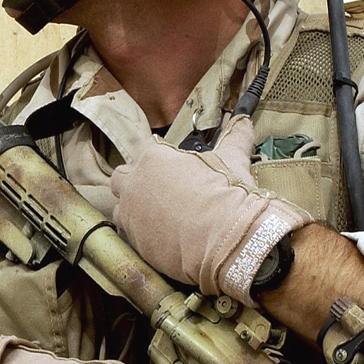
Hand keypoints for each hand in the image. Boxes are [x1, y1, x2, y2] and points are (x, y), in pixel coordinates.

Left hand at [110, 116, 311, 304]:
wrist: (228, 240)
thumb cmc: (228, 195)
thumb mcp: (233, 159)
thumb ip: (234, 136)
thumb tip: (242, 120)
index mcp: (154, 157)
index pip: (148, 152)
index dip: (162, 161)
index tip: (175, 172)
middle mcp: (134, 184)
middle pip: (122, 178)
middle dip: (136, 183)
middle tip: (159, 194)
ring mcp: (130, 214)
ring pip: (121, 210)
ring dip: (134, 212)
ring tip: (159, 220)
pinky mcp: (134, 243)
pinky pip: (129, 237)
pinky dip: (141, 237)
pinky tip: (161, 239)